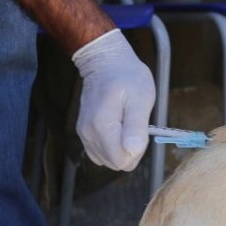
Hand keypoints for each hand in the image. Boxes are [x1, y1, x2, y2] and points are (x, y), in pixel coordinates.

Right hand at [72, 29, 155, 170]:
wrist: (105, 62)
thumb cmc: (127, 77)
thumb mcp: (140, 98)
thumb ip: (136, 127)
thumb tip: (132, 151)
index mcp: (102, 127)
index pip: (122, 161)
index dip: (137, 150)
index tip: (140, 129)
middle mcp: (88, 134)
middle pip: (116, 163)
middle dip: (131, 150)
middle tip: (135, 124)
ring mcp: (84, 135)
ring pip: (109, 159)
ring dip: (123, 147)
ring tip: (127, 122)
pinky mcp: (84, 134)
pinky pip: (102, 153)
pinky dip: (113, 146)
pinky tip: (119, 128)